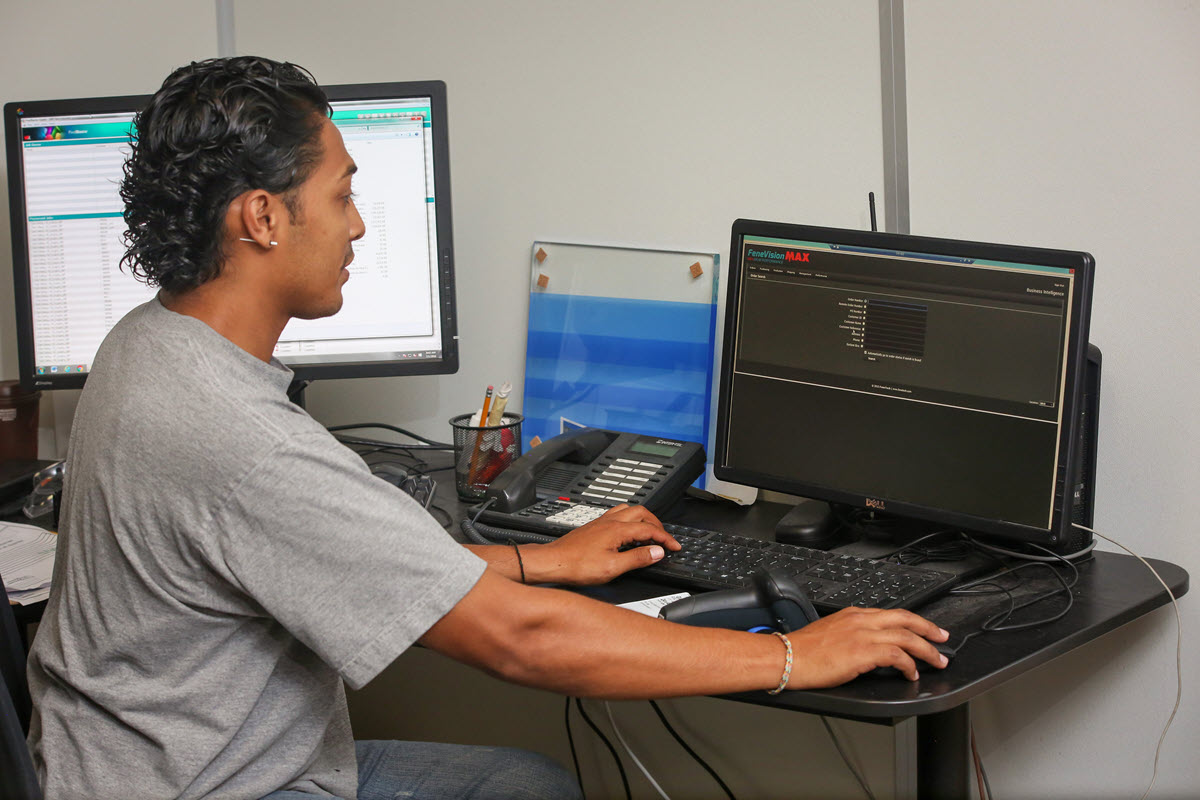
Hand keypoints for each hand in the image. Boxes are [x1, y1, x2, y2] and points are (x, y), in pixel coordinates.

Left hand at [535, 504, 680, 584]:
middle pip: (642, 513)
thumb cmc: (577, 565)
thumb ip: (637, 559)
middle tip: (665, 539)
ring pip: (629, 510)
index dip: (666, 538)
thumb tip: (657, 552)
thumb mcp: (613, 568)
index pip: (650, 529)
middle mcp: (610, 521)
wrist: (553, 562)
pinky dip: (630, 520)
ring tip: (650, 532)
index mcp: (617, 530)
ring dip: (644, 519)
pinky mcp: (594, 526)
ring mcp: (601, 522)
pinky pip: (618, 515)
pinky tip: (627, 532)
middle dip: (657, 524)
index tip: (675, 546)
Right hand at [784, 607, 949, 686]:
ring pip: (907, 636)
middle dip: (929, 629)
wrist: (787, 657)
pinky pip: (897, 655)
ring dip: (926, 650)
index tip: (924, 628)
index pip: (891, 613)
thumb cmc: (803, 651)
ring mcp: (863, 634)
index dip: (913, 621)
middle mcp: (861, 620)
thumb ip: (851, 634)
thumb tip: (866, 648)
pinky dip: (909, 665)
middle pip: (905, 619)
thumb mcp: (831, 634)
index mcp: (853, 614)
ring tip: (937, 661)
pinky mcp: (864, 651)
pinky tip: (911, 673)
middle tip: (943, 638)